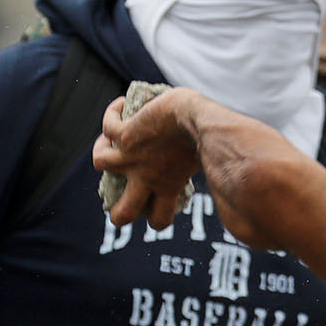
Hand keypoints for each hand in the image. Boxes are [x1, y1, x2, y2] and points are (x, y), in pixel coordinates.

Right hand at [92, 88, 202, 230]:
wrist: (200, 121)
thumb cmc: (212, 137)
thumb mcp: (207, 159)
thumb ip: (206, 166)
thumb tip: (224, 166)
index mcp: (169, 187)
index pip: (159, 219)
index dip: (154, 215)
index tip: (158, 196)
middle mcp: (147, 177)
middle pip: (121, 214)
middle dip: (117, 212)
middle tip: (122, 192)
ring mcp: (132, 157)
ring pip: (101, 164)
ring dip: (103, 151)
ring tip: (111, 140)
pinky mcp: (125, 136)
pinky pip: (107, 127)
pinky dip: (112, 114)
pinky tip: (122, 106)